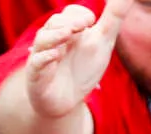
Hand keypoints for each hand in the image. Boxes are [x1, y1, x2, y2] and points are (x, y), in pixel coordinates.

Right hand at [24, 0, 130, 118]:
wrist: (66, 102)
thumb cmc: (82, 69)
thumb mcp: (103, 42)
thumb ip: (114, 16)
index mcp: (69, 29)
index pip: (70, 13)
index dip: (80, 14)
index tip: (91, 21)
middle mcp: (53, 39)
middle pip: (55, 23)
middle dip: (69, 22)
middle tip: (83, 26)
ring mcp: (42, 56)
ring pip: (43, 39)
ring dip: (55, 35)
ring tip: (68, 34)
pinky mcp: (36, 75)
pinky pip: (36, 63)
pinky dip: (44, 58)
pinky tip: (54, 56)